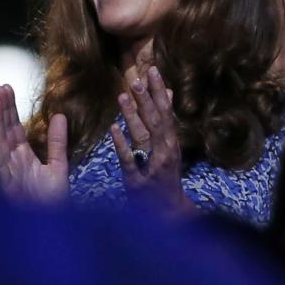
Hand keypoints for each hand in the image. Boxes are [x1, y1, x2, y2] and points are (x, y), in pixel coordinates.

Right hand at [0, 83, 68, 203]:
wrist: (53, 226)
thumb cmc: (52, 201)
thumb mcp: (58, 166)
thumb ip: (57, 142)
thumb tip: (60, 115)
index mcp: (23, 156)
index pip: (14, 127)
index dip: (9, 108)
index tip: (6, 88)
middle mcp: (12, 161)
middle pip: (4, 129)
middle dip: (1, 109)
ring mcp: (8, 171)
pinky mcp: (7, 184)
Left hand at [111, 66, 193, 215]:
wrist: (167, 214)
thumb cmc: (164, 176)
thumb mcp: (168, 147)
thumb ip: (165, 120)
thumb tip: (167, 92)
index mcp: (170, 143)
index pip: (165, 113)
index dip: (159, 91)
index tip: (152, 70)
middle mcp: (164, 152)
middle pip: (155, 122)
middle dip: (146, 99)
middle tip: (136, 78)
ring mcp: (152, 166)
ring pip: (143, 137)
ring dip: (132, 116)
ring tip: (122, 96)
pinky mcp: (137, 180)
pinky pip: (129, 159)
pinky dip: (122, 144)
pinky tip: (113, 129)